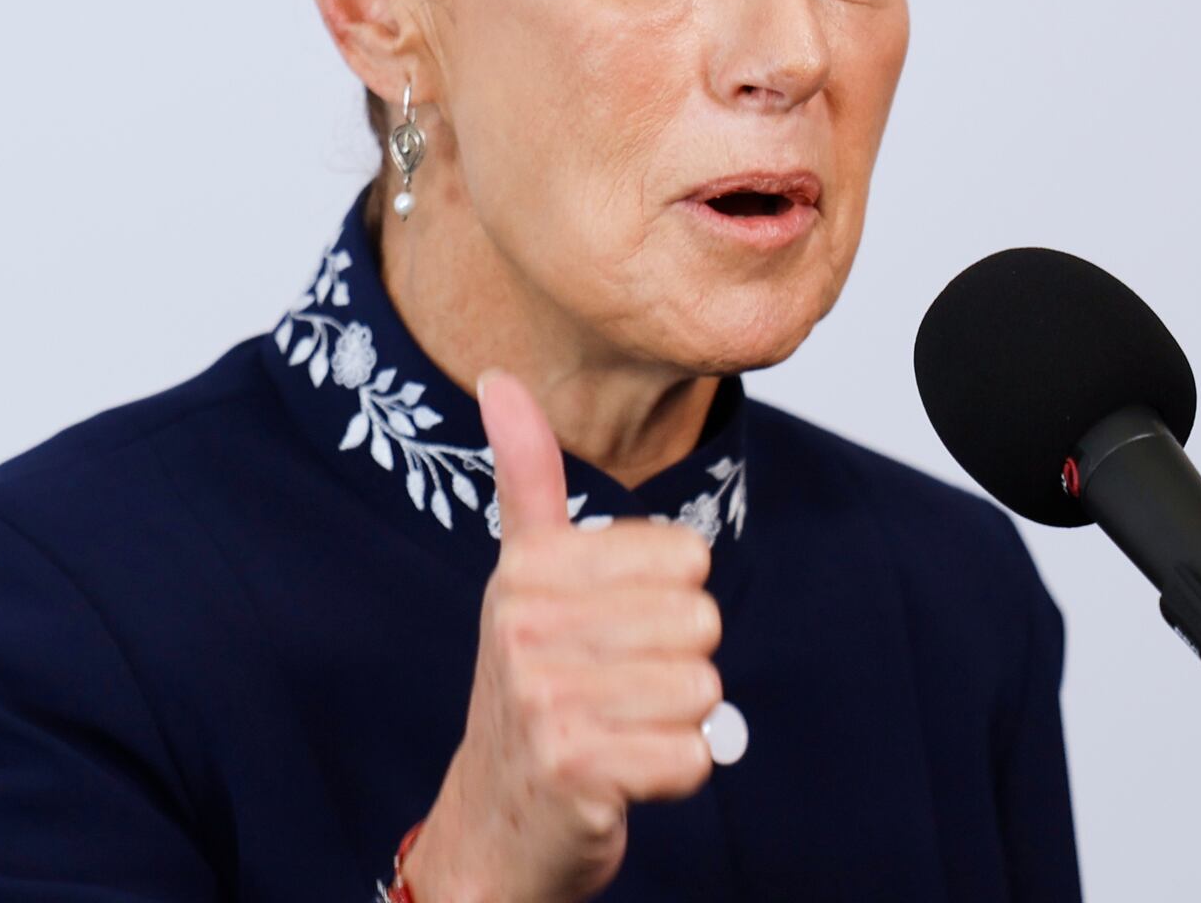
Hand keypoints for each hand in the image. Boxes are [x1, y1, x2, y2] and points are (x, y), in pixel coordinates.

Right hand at [399, 371, 724, 902]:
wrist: (497, 822)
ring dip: (678, 724)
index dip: (669, 601)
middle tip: (618, 692)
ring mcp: (546, 699)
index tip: (612, 630)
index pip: (683, 556)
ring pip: (702, 690)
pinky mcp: (576, 769)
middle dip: (678, 667)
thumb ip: (526, 478)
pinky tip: (624, 775)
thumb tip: (501, 378)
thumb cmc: (532, 691)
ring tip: (619, 732)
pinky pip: (694, 756)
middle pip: (701, 623)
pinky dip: (675, 775)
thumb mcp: (523, 580)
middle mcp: (526, 627)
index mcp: (526, 572)